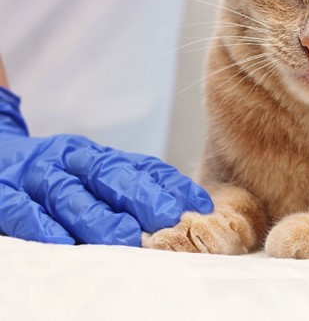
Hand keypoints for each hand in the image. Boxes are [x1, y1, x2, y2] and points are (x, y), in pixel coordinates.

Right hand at [0, 87, 212, 245]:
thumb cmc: (58, 174)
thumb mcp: (94, 172)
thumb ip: (130, 185)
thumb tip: (181, 208)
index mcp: (97, 155)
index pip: (140, 166)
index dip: (170, 184)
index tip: (200, 203)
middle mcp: (71, 159)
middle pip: (108, 175)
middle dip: (140, 195)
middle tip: (167, 217)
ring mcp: (37, 174)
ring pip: (69, 194)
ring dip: (98, 216)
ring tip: (126, 236)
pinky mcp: (4, 193)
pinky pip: (22, 210)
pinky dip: (41, 225)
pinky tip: (62, 242)